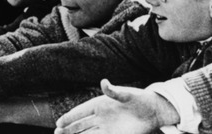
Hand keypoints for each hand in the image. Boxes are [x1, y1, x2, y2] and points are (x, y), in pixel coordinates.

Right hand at [54, 79, 178, 133]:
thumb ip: (114, 91)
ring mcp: (106, 127)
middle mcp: (100, 116)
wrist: (153, 111)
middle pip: (80, 124)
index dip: (69, 117)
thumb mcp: (127, 94)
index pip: (81, 111)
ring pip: (87, 133)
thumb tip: (103, 81)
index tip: (59, 123)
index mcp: (100, 104)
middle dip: (68, 129)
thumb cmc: (139, 99)